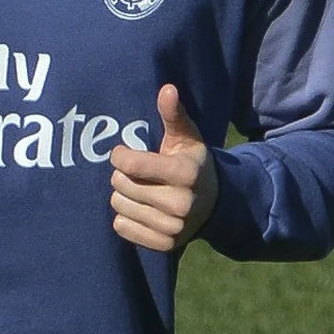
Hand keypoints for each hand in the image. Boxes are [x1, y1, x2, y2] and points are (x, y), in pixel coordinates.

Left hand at [108, 83, 223, 251]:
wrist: (215, 204)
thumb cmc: (192, 163)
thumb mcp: (186, 137)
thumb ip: (174, 114)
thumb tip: (167, 88)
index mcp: (186, 173)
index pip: (129, 164)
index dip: (121, 155)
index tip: (124, 153)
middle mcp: (182, 204)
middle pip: (120, 184)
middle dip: (124, 175)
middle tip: (139, 174)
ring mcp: (173, 227)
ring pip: (119, 205)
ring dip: (123, 196)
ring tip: (142, 190)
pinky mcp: (164, 244)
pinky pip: (121, 227)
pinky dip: (126, 217)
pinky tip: (143, 209)